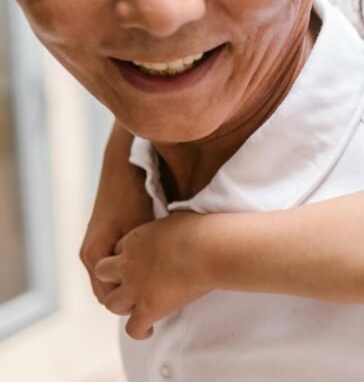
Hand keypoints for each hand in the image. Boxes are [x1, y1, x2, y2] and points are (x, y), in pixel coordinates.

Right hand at [80, 124, 152, 302]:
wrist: (123, 168)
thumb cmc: (134, 197)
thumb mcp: (140, 230)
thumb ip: (143, 259)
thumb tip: (158, 284)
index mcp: (94, 255)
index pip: (109, 298)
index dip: (132, 305)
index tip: (157, 308)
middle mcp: (90, 255)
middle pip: (109, 293)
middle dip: (130, 298)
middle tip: (160, 300)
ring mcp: (95, 246)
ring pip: (111, 280)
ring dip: (129, 285)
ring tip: (158, 286)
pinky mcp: (104, 239)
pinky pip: (114, 266)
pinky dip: (128, 272)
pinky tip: (152, 267)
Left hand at [95, 211, 211, 339]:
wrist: (208, 248)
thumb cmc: (201, 229)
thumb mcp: (177, 217)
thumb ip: (169, 226)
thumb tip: (180, 222)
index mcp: (135, 240)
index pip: (119, 250)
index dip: (128, 257)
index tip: (142, 262)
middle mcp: (128, 265)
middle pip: (103, 273)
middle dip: (114, 280)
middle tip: (130, 285)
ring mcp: (135, 288)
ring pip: (112, 303)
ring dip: (122, 306)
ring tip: (136, 309)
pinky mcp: (148, 308)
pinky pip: (133, 327)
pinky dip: (139, 331)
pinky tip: (148, 330)